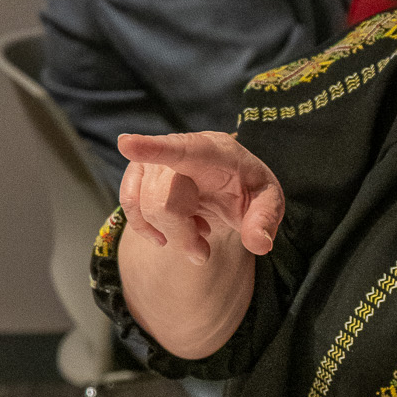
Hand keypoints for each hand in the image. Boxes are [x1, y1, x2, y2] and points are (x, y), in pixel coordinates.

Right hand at [117, 131, 283, 264]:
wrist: (233, 182)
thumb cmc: (250, 188)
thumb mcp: (270, 201)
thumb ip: (266, 219)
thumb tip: (259, 243)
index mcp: (214, 151)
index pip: (183, 149)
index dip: (154, 148)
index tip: (126, 145)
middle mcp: (180, 149)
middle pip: (163, 201)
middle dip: (182, 234)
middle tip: (203, 252)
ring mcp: (156, 160)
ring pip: (145, 207)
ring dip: (171, 234)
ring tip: (197, 235)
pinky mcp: (141, 174)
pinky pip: (130, 205)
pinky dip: (148, 228)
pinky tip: (170, 234)